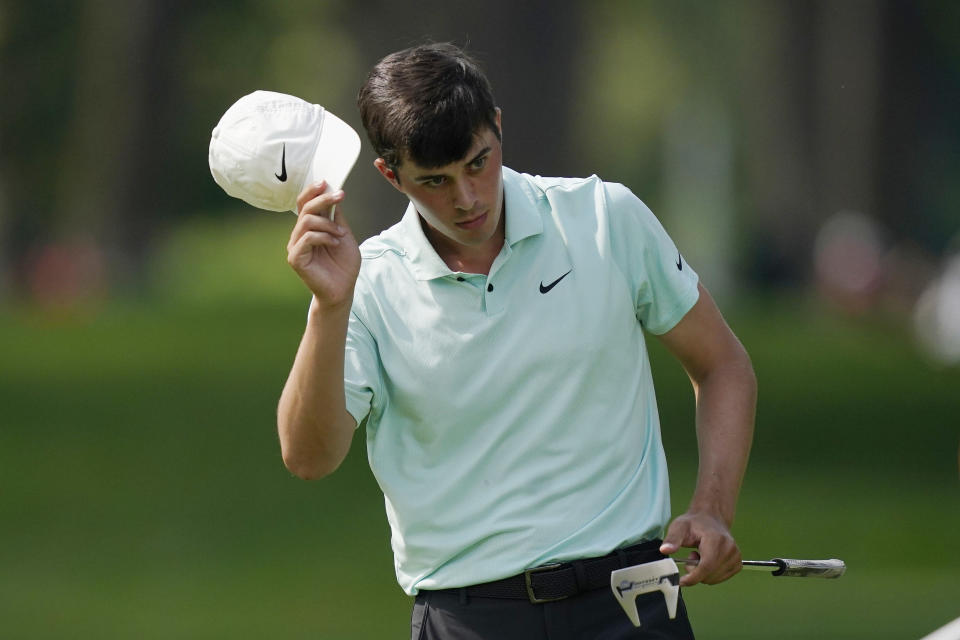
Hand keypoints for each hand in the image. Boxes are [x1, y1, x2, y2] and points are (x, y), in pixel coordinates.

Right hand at [287, 182, 360, 308]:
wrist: (343, 289)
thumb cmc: (344, 265)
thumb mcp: (344, 234)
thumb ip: (336, 217)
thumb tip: (333, 193)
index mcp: (310, 227)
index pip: (305, 203)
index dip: (313, 190)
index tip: (327, 182)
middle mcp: (299, 234)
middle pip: (305, 208)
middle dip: (323, 199)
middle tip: (339, 196)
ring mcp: (295, 246)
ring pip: (306, 221)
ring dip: (327, 224)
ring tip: (340, 234)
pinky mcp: (295, 258)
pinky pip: (306, 238)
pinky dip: (323, 237)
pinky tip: (335, 243)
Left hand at [659, 511, 740, 585]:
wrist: (711, 518)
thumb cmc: (694, 523)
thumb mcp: (679, 527)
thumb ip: (672, 539)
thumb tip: (665, 550)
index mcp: (717, 539)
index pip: (706, 566)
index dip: (693, 577)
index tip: (681, 581)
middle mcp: (730, 549)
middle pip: (710, 575)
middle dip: (695, 572)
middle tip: (691, 556)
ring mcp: (736, 557)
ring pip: (715, 579)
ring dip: (703, 573)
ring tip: (700, 555)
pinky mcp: (737, 563)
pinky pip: (721, 578)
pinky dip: (711, 574)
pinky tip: (708, 560)